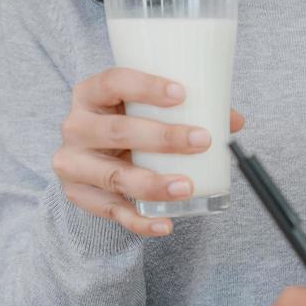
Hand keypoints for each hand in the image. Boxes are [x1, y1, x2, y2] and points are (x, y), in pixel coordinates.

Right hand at [54, 67, 244, 236]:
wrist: (89, 155)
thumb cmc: (126, 121)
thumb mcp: (146, 108)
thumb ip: (187, 109)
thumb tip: (233, 121)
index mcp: (90, 93)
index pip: (113, 82)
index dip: (145, 87)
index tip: (182, 94)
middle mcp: (75, 126)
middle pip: (116, 130)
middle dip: (163, 137)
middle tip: (202, 141)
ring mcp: (72, 163)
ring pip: (113, 176)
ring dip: (152, 183)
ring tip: (187, 187)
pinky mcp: (78, 195)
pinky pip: (110, 211)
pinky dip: (139, 220)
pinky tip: (164, 223)